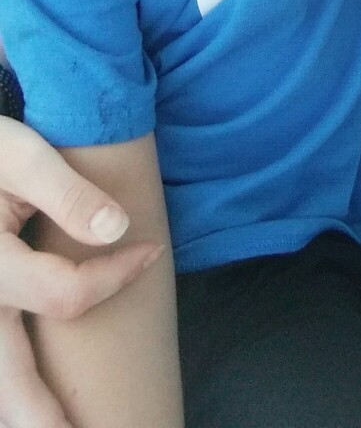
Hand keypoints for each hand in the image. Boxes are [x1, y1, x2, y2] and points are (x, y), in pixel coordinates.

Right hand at [0, 119, 160, 427]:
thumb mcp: (23, 155)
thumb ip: (67, 193)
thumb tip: (118, 229)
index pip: (64, 294)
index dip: (115, 276)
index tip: (151, 251)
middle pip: (12, 386)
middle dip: (48, 422)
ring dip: (28, 414)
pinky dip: (15, 393)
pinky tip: (41, 406)